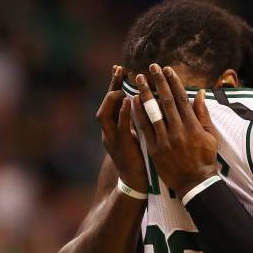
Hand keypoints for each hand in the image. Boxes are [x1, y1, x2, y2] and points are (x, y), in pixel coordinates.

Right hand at [96, 65, 147, 192]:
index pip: (112, 102)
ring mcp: (112, 140)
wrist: (137, 183)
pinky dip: (122, 113)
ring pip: (105, 115)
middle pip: (106, 104)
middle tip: (119, 69)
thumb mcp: (138, 136)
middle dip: (111, 86)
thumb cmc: (141, 160)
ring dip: (112, 99)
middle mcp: (109, 132)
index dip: (115, 84)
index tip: (120, 68)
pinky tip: (127, 101)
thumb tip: (147, 101)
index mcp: (114, 128)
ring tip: (120, 84)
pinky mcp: (122, 148)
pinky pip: (119, 127)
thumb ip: (140, 119)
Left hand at [132, 64, 217, 198]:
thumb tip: (199, 93)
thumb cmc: (205, 159)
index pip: (181, 98)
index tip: (167, 69)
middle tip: (151, 67)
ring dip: (145, 93)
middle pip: (166, 101)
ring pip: (153, 112)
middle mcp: (178, 130)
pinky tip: (132, 101)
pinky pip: (144, 128)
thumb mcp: (210, 136)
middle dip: (158, 82)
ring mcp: (165, 140)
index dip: (174, 82)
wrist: (195, 183)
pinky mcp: (155, 150)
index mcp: (193, 125)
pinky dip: (138, 114)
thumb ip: (203, 114)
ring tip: (139, 79)